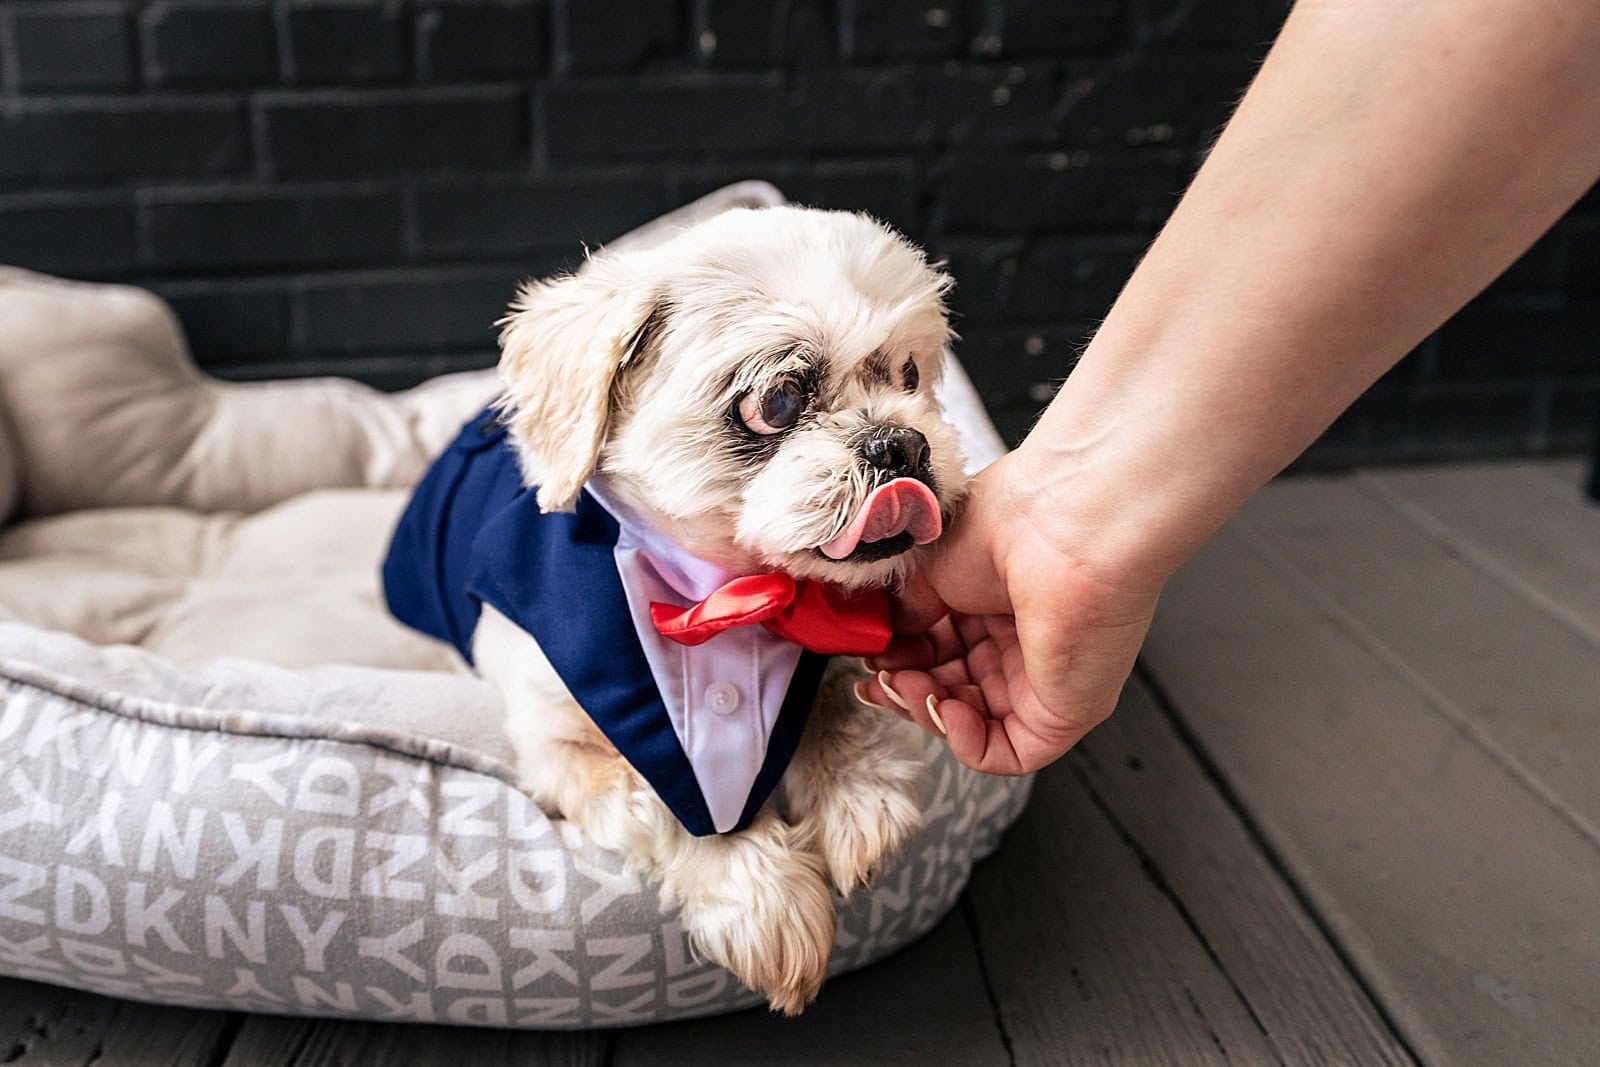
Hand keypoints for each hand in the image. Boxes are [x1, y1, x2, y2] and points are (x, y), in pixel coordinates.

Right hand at [860, 449, 1163, 774]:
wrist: (1059, 529)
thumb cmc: (1010, 525)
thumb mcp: (929, 566)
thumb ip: (904, 612)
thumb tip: (886, 642)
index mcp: (996, 600)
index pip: (941, 650)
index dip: (900, 659)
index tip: (870, 657)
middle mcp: (1023, 639)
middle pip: (953, 688)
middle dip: (907, 688)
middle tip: (879, 677)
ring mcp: (1044, 678)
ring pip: (973, 723)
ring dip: (926, 711)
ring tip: (906, 683)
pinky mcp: (1065, 711)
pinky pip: (1009, 752)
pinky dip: (965, 742)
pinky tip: (945, 708)